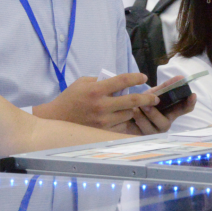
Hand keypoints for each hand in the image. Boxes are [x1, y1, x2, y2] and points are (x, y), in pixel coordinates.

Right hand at [32, 73, 156, 128]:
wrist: (56, 119)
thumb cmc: (70, 98)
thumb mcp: (82, 82)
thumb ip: (100, 80)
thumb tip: (119, 82)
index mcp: (96, 90)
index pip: (122, 80)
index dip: (136, 78)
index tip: (144, 78)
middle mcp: (101, 105)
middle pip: (132, 101)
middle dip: (147, 98)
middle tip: (154, 98)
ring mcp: (103, 121)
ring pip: (128, 114)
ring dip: (133, 110)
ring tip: (132, 107)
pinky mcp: (102, 132)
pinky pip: (121, 126)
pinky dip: (124, 121)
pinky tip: (123, 118)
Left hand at [114, 93, 197, 134]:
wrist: (127, 108)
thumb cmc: (145, 101)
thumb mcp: (155, 93)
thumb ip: (167, 86)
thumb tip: (181, 77)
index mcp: (171, 112)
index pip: (185, 109)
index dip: (190, 103)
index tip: (192, 95)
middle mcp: (164, 124)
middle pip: (165, 123)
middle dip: (155, 114)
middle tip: (146, 106)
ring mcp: (153, 132)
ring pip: (150, 128)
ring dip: (142, 118)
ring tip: (134, 109)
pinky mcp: (140, 136)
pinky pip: (138, 132)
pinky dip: (133, 123)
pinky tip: (129, 115)